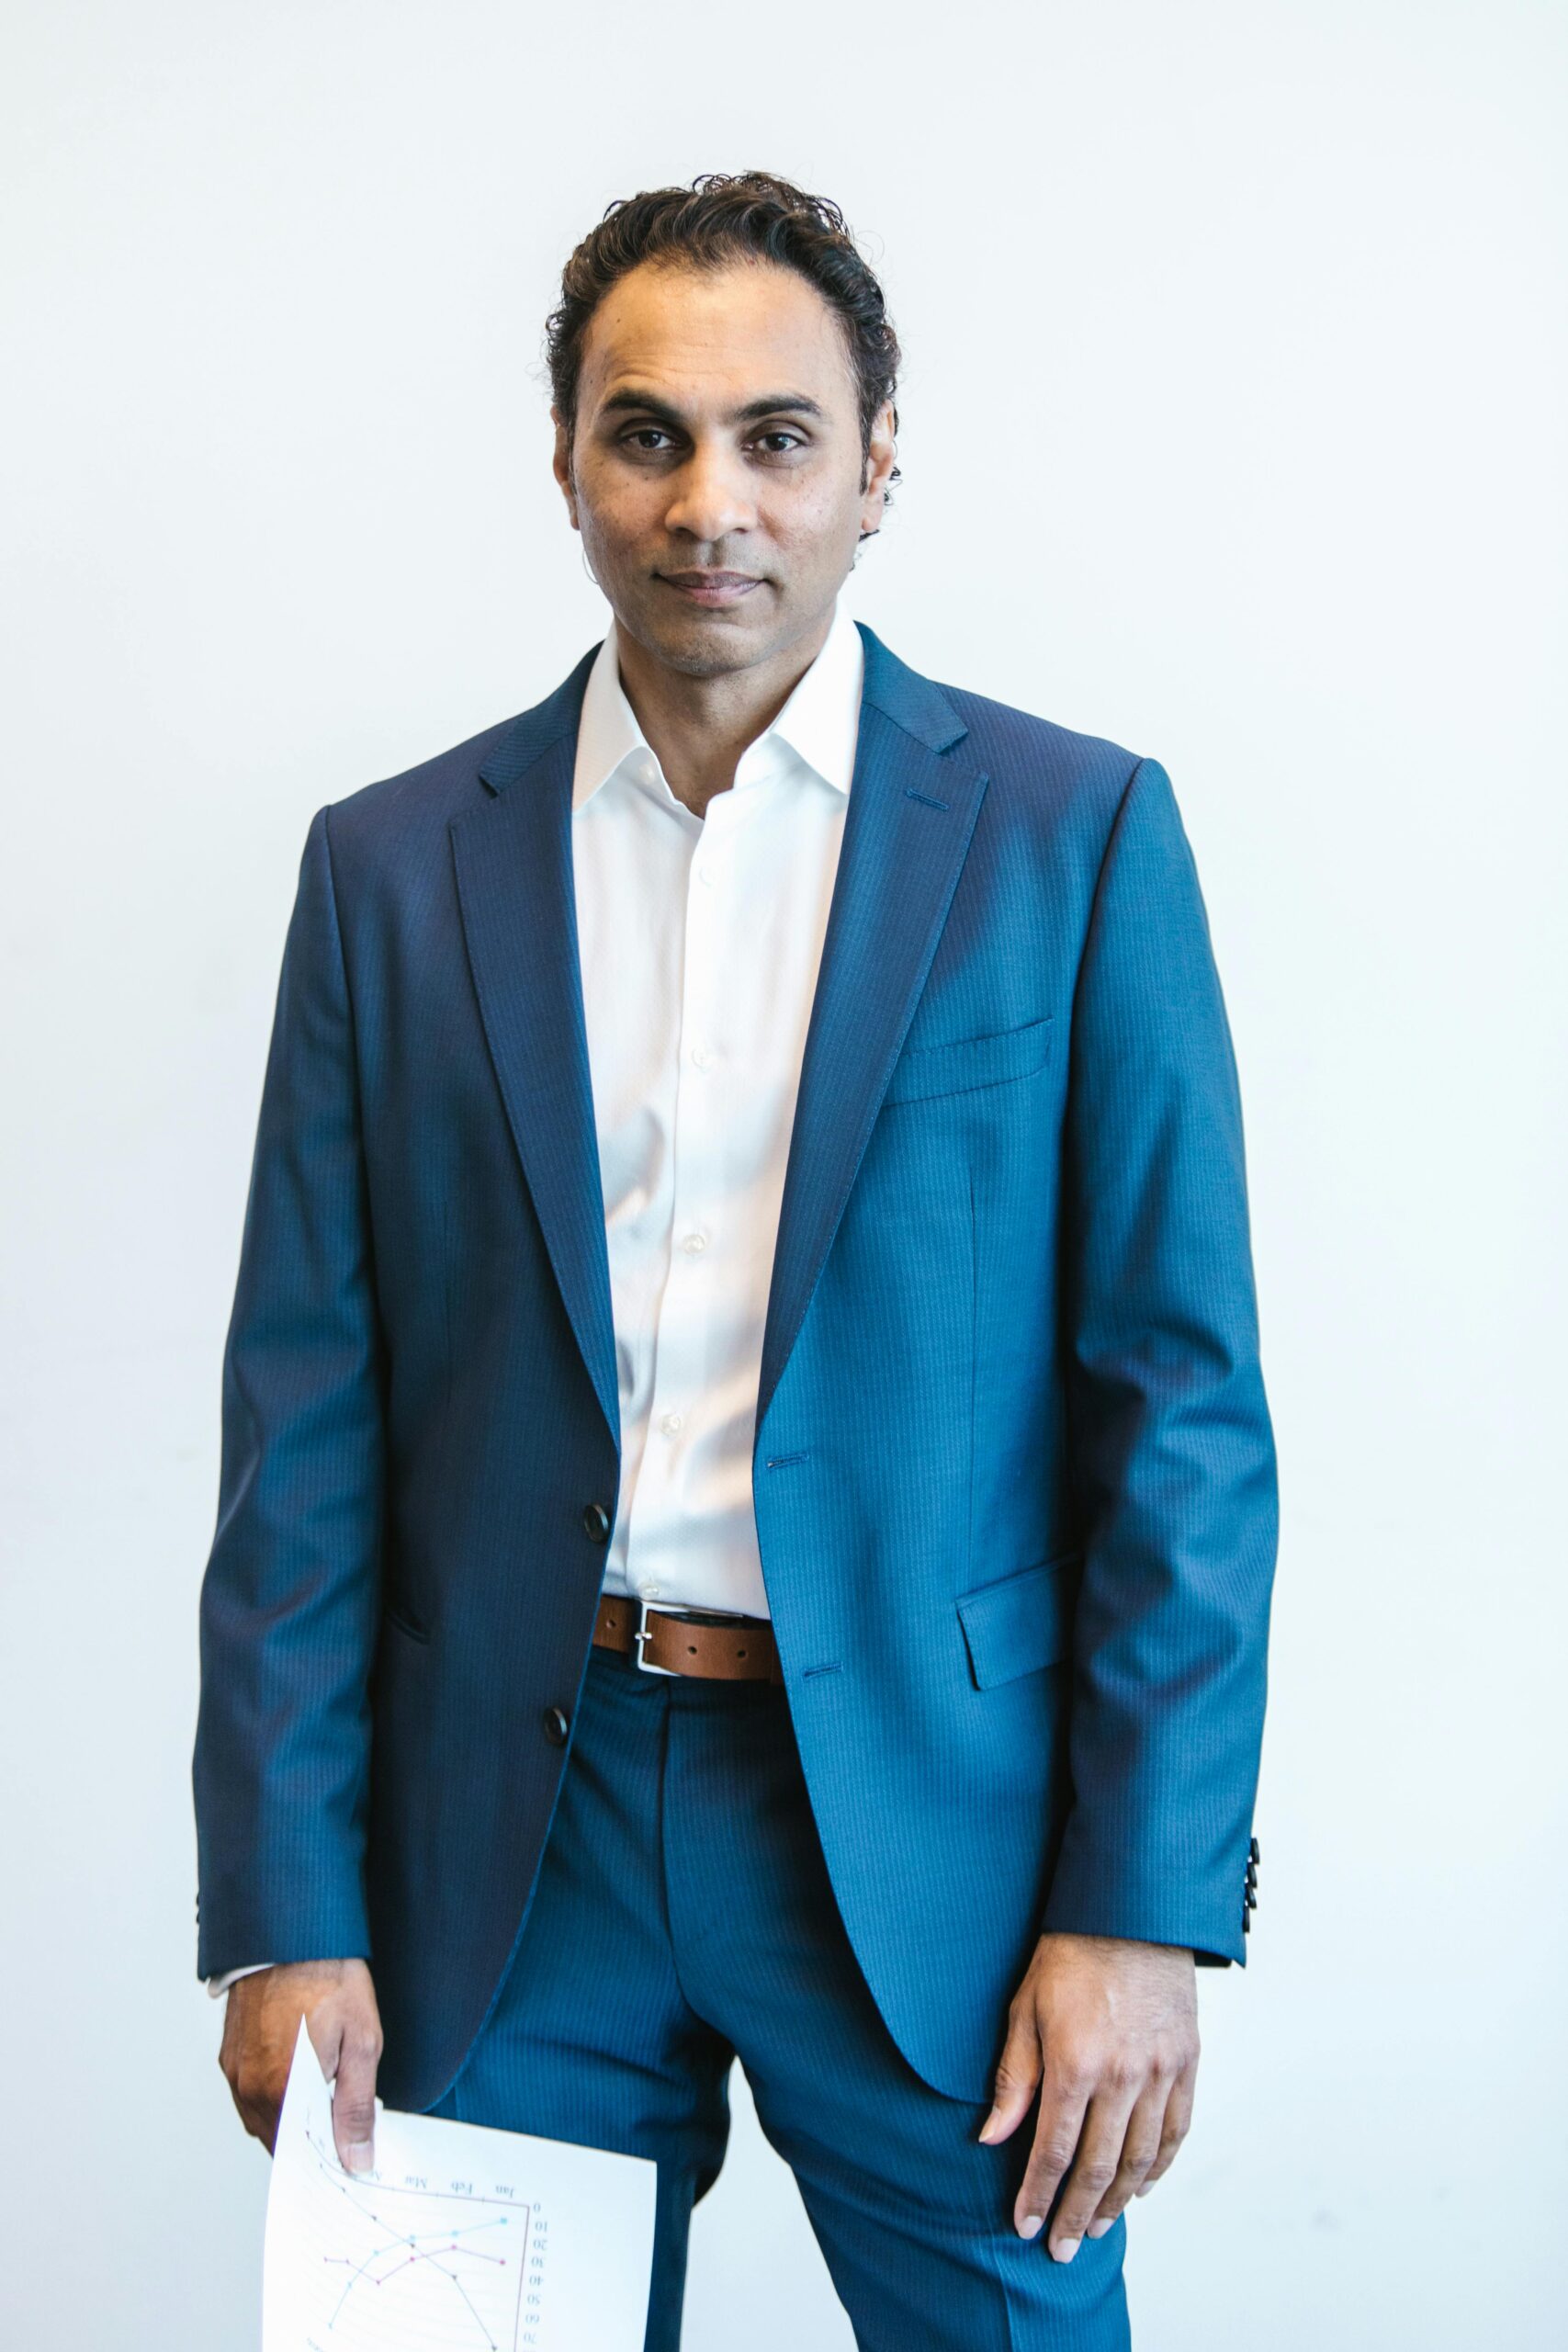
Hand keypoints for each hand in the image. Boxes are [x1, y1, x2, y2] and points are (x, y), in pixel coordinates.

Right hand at [218, 1958, 383, 2169]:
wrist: (292, 1932)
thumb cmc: (329, 1978)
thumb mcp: (362, 2041)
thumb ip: (356, 2107)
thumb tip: (355, 2157)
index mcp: (283, 2090)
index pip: (303, 2156)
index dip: (329, 2156)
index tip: (350, 2152)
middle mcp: (250, 2088)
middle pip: (281, 2141)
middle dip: (312, 2137)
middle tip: (343, 2115)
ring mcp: (235, 2072)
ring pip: (263, 2120)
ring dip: (292, 2118)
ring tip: (324, 2085)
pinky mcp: (229, 2056)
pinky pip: (250, 2096)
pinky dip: (273, 2097)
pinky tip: (299, 2072)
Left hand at [979, 1932, 1198, 2259]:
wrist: (1130, 1911)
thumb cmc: (1069, 1955)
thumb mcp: (1024, 2009)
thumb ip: (1014, 2079)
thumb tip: (991, 2138)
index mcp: (1075, 2063)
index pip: (1053, 2150)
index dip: (1037, 2194)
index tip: (1025, 2226)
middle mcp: (1123, 2075)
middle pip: (1099, 2167)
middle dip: (1075, 2213)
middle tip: (1062, 2248)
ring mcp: (1161, 2071)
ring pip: (1141, 2159)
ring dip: (1118, 2200)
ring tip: (1096, 2225)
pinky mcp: (1187, 2061)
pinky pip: (1177, 2130)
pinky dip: (1160, 2167)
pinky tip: (1142, 2186)